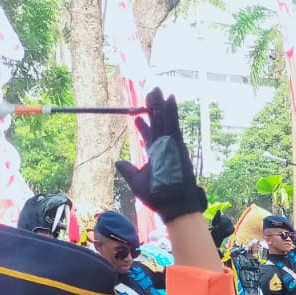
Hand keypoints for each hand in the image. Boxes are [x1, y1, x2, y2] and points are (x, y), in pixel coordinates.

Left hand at [113, 87, 205, 221]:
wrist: (173, 204)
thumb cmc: (157, 197)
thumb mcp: (137, 183)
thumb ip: (128, 171)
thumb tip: (118, 162)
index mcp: (156, 156)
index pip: (148, 137)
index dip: (143, 127)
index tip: (136, 118)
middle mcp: (163, 148)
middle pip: (157, 124)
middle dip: (153, 109)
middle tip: (149, 94)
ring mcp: (170, 145)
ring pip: (164, 120)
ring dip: (161, 105)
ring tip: (157, 90)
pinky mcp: (177, 145)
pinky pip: (173, 125)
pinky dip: (172, 112)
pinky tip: (170, 98)